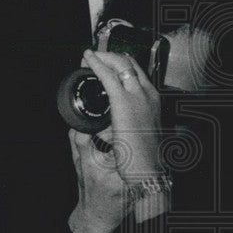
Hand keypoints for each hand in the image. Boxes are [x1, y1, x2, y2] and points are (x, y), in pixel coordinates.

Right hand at [67, 51, 163, 232]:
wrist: (149, 176)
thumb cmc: (129, 162)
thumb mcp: (102, 146)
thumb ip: (85, 132)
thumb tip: (77, 121)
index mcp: (129, 105)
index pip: (111, 73)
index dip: (96, 62)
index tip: (85, 57)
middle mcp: (143, 98)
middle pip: (126, 65)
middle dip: (108, 56)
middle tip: (92, 56)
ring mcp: (152, 101)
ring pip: (136, 70)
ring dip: (119, 63)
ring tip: (103, 62)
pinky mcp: (155, 107)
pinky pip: (141, 81)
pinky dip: (127, 74)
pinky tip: (118, 80)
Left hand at [81, 49, 161, 180]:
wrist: (147, 170)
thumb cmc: (140, 156)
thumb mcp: (133, 133)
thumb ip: (120, 123)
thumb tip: (103, 123)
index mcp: (151, 100)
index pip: (136, 72)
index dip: (118, 63)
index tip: (103, 61)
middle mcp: (148, 94)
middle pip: (129, 64)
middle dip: (108, 56)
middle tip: (91, 56)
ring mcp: (139, 96)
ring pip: (121, 64)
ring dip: (102, 57)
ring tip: (87, 56)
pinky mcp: (125, 102)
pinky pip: (109, 77)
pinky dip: (97, 65)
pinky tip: (88, 59)